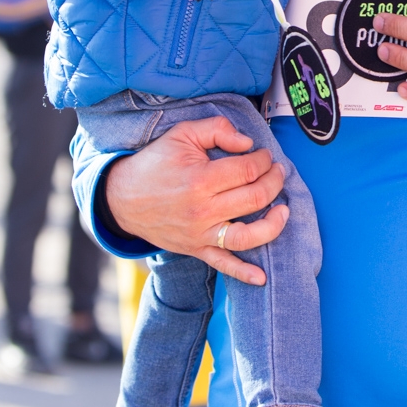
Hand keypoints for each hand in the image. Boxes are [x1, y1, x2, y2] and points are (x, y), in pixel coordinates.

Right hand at [103, 116, 288, 286]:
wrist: (122, 197)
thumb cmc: (154, 163)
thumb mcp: (182, 134)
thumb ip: (217, 129)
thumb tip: (247, 144)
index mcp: (200, 179)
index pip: (248, 170)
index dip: (264, 160)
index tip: (264, 155)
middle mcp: (203, 210)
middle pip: (255, 198)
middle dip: (274, 182)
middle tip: (277, 172)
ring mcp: (200, 234)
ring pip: (247, 236)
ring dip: (273, 224)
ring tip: (283, 211)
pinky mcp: (196, 249)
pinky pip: (223, 265)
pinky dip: (244, 273)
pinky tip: (261, 277)